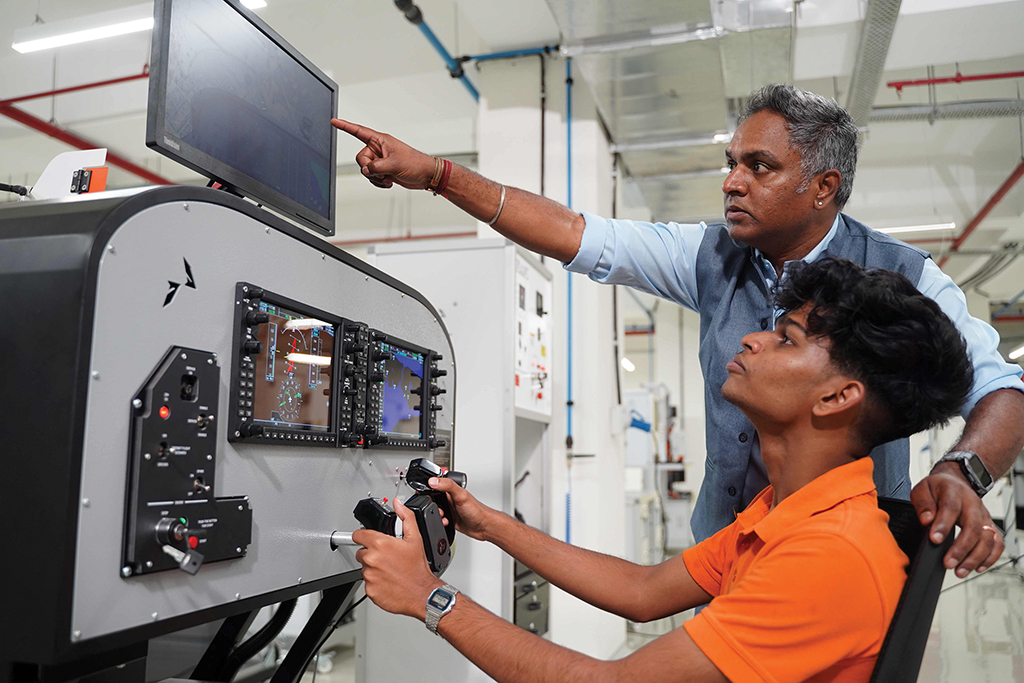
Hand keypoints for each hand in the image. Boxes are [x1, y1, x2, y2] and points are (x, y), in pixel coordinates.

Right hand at [331, 119, 435, 189]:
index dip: (345, 126)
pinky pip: (372, 177)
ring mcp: (380, 160)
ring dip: (375, 177)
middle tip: (381, 172)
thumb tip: (366, 170)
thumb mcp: (394, 164)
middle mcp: (379, 149)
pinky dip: (378, 182)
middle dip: (369, 168)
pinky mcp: (383, 170)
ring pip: (365, 170)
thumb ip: (377, 167)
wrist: (425, 175)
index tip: (334, 122)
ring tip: (388, 178)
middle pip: (361, 158)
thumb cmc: (415, 163)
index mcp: (381, 140)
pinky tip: (389, 182)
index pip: (359, 131)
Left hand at [354, 496, 442, 619]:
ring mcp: (369, 575)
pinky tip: (388, 580)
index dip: (363, 535)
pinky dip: (375, 582)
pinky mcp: (369, 590)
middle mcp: (372, 559)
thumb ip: (405, 518)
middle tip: (386, 557)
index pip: (359, 535)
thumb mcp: (415, 539)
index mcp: (380, 544)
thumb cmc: (418, 569)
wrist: (421, 594)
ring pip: (365, 568)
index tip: (367, 538)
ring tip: (389, 570)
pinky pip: (368, 583)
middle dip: (371, 553)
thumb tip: (398, 504)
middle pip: (361, 552)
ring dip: (373, 568)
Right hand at [430, 476, 495, 541]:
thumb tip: (433, 481)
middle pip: (432, 497)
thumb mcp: (461, 495)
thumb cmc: (477, 509)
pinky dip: (440, 521)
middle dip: (431, 504)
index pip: (436, 483)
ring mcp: (450, 508)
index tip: (424, 491)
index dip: (429, 486)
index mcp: (451, 488)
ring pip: (435, 509)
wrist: (483, 526)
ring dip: (436, 514)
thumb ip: (447, 485)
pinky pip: (439, 519)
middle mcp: (450, 497)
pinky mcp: (450, 518)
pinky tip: (446, 522)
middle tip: (438, 507)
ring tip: (443, 515)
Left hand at [910, 465, 1004, 576]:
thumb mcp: (922, 489)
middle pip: (973, 527)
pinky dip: (990, 557)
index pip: (951, 508)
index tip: (935, 540)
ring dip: (975, 557)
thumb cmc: (937, 489)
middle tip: (948, 563)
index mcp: (954, 492)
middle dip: (961, 548)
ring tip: (959, 571)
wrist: (954, 483)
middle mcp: (973, 504)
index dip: (943, 524)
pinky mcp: (989, 526)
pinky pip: (997, 543)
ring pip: (987, 538)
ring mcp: (984, 516)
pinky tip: (978, 568)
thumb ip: (923, 504)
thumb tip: (926, 520)